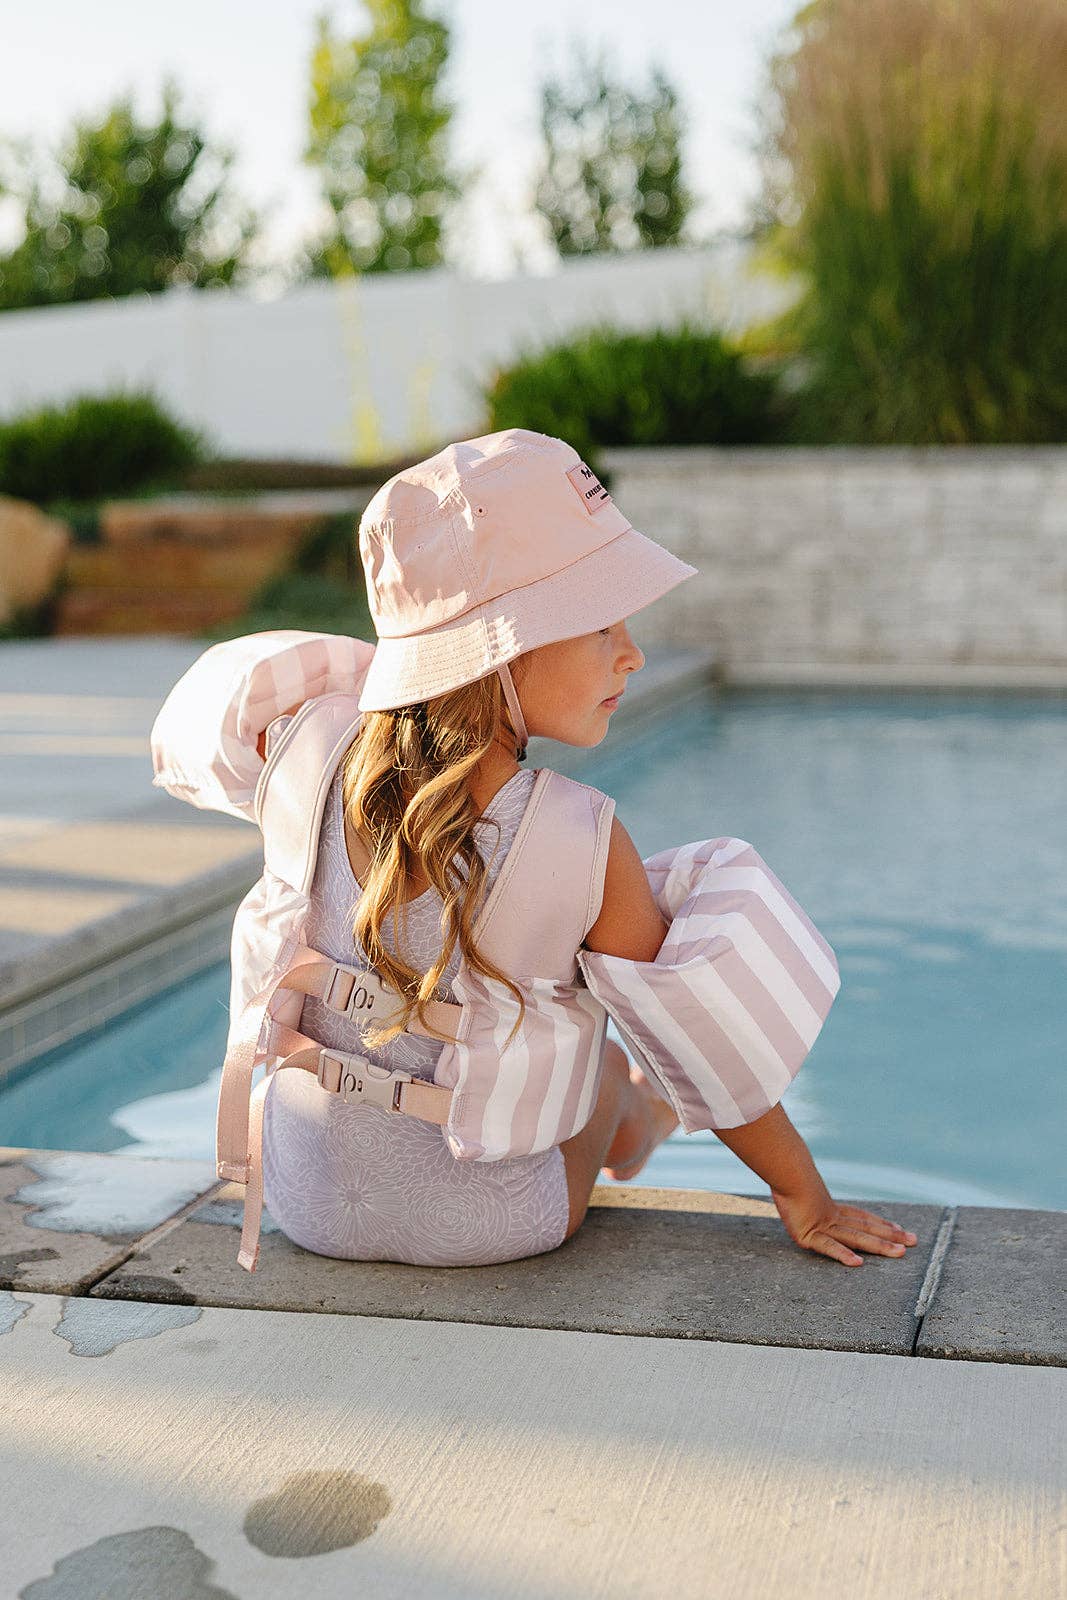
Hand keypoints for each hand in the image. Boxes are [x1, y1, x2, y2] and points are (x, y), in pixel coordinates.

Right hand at [770, 1183, 917, 1266]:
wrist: (782, 1171)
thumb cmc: (788, 1174)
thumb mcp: (798, 1184)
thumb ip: (802, 1185)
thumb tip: (798, 1175)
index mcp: (828, 1208)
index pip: (860, 1217)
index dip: (880, 1223)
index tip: (898, 1228)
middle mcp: (830, 1217)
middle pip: (866, 1227)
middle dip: (891, 1235)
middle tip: (914, 1241)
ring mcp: (821, 1227)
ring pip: (856, 1238)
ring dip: (880, 1245)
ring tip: (900, 1252)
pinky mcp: (808, 1236)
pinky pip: (828, 1247)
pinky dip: (843, 1254)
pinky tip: (858, 1263)